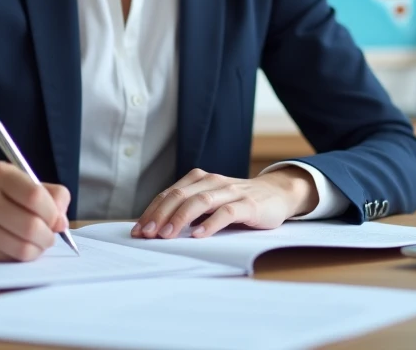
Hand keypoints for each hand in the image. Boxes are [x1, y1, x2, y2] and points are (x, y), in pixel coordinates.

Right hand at [0, 161, 70, 261]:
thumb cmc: (4, 198)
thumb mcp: (28, 185)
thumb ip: (54, 197)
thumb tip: (61, 223)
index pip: (35, 196)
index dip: (53, 213)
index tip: (56, 219)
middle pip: (31, 226)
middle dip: (48, 236)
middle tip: (49, 236)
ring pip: (22, 248)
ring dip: (37, 249)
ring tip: (36, 243)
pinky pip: (8, 260)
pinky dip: (20, 257)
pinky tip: (16, 247)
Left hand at [131, 167, 317, 239]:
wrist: (277, 194)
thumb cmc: (238, 202)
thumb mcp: (211, 201)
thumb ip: (189, 208)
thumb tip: (157, 227)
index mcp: (200, 179)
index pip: (169, 194)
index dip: (152, 211)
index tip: (138, 230)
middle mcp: (212, 182)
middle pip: (180, 196)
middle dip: (160, 215)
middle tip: (147, 234)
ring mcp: (231, 192)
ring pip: (200, 201)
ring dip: (180, 219)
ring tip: (166, 236)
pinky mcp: (248, 205)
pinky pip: (226, 212)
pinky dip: (211, 223)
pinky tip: (199, 235)